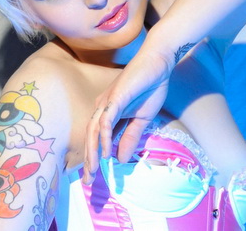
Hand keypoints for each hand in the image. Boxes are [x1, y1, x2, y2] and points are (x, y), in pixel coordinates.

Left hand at [83, 50, 170, 182]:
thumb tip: (122, 159)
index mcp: (107, 113)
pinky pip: (106, 119)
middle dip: (88, 159)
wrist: (157, 65)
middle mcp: (102, 108)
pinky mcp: (115, 97)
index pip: (96, 139)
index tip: (92, 177)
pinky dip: (104, 134)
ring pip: (94, 130)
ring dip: (92, 150)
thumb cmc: (149, 88)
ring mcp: (107, 102)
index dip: (93, 158)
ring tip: (93, 169)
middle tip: (88, 180)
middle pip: (90, 137)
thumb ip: (130, 137)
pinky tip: (106, 149)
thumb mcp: (141, 119)